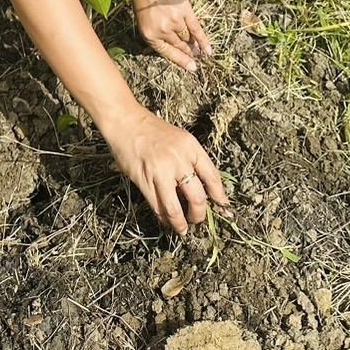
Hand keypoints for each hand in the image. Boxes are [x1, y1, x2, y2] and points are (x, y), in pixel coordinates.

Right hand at [103, 105, 229, 233]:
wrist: (126, 121)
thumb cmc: (154, 131)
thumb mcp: (180, 139)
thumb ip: (192, 161)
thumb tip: (204, 189)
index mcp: (191, 147)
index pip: (212, 177)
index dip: (219, 197)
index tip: (223, 208)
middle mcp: (179, 159)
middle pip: (197, 198)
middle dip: (199, 215)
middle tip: (197, 220)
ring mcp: (160, 171)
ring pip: (176, 209)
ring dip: (181, 223)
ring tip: (183, 228)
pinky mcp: (144, 180)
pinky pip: (158, 207)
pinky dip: (164, 218)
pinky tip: (166, 220)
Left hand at [131, 0, 213, 72]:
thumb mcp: (143, 18)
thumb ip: (156, 31)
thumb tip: (172, 41)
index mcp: (149, 34)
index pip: (167, 53)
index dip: (180, 61)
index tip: (191, 68)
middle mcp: (162, 31)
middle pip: (179, 46)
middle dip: (188, 54)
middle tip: (196, 60)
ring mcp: (174, 21)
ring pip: (187, 38)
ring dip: (195, 46)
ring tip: (200, 52)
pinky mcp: (185, 11)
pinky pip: (196, 29)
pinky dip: (203, 40)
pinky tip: (208, 50)